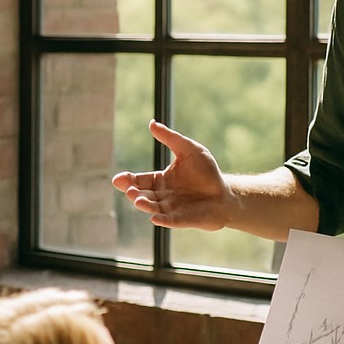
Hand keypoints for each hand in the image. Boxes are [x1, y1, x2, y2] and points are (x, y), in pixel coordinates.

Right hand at [111, 121, 233, 229]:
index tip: (117, 180)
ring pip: (153, 208)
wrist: (225, 193)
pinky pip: (169, 221)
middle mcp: (162, 196)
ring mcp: (171, 209)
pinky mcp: (182, 220)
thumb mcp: (188, 149)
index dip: (128, 180)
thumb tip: (152, 123)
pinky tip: (154, 218)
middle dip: (133, 193)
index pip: (140, 180)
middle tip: (129, 190)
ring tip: (138, 200)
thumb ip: (170, 138)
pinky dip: (161, 220)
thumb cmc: (207, 172)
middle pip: (142, 194)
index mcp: (160, 180)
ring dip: (144, 205)